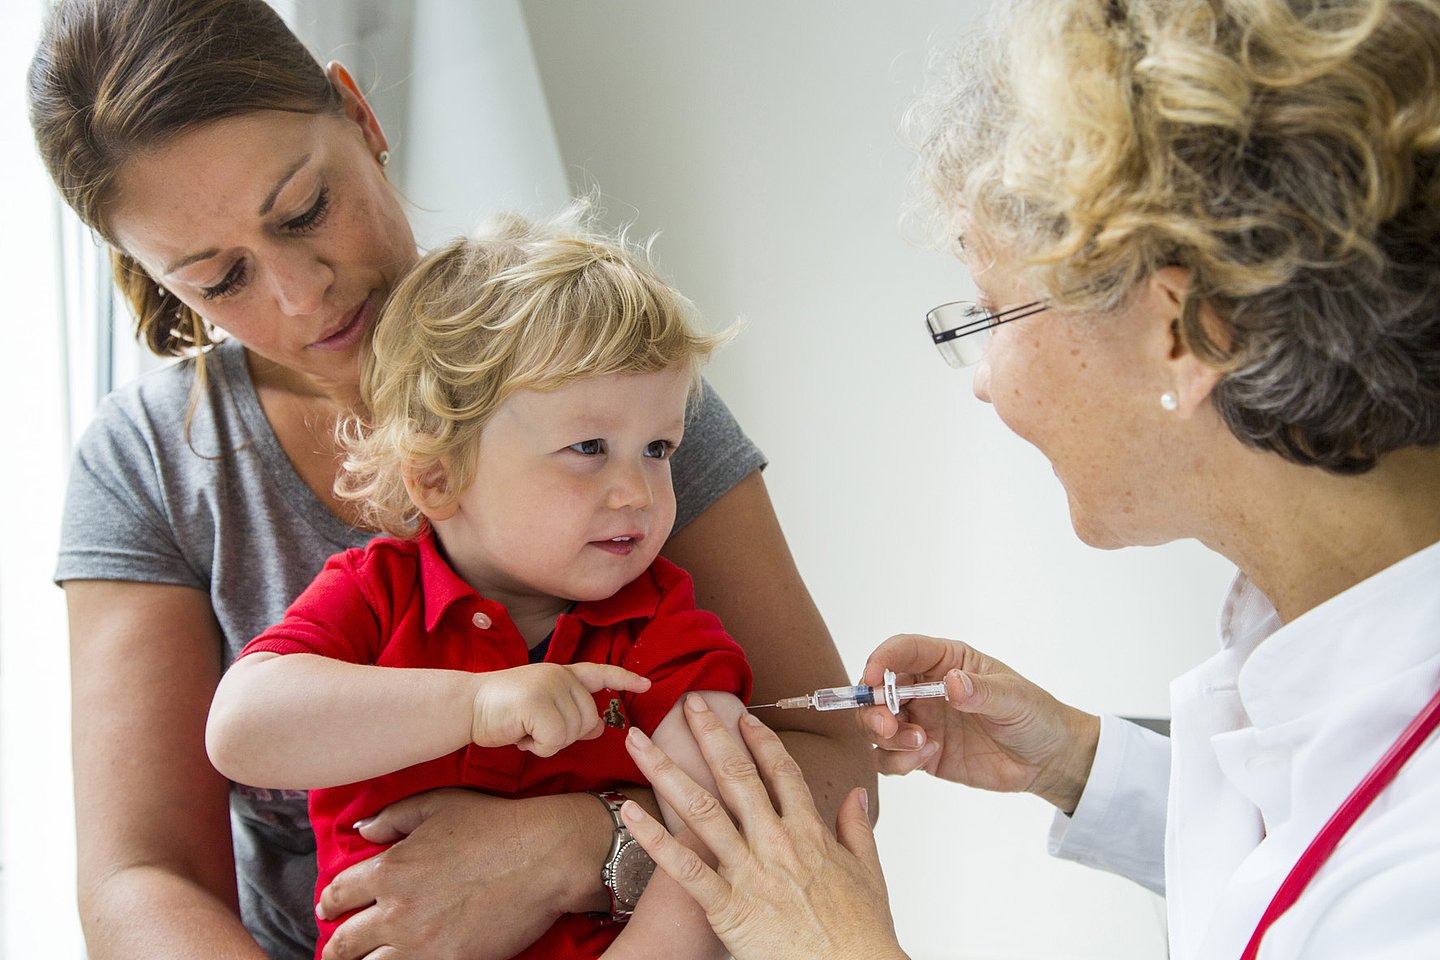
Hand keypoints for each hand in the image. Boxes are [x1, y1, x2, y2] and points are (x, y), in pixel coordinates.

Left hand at [317, 788, 608, 959]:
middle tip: (338, 949)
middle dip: (337, 946)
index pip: (337, 895)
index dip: (329, 903)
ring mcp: (421, 944)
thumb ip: (393, 817)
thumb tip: (362, 830)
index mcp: (389, 870)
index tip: (329, 908)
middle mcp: (396, 911)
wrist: (544, 856)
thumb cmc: (495, 824)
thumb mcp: (439, 805)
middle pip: (344, 943)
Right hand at [472, 662, 650, 756]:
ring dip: (548, 742)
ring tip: (524, 728)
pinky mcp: (540, 704)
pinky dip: (538, 748)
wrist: (465, 705)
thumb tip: (599, 726)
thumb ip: (570, 711)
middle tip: (534, 728)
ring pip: (573, 733)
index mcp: (562, 673)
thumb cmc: (502, 710)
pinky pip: (555, 741)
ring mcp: (551, 687)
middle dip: (564, 734)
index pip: (600, 673)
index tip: (646, 685)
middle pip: (589, 720)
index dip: (625, 680)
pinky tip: (521, 736)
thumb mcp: (541, 707)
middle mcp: (560, 676)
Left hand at [621, 697, 907, 959]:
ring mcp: (749, 870)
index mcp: (810, 831)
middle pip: (736, 775)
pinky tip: (630, 811)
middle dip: (708, 734)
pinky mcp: (726, 904)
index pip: (781, 771)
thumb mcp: (869, 873)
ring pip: (701, 808)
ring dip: (666, 770)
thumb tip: (855, 793)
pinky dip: (654, 837)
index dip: (759, 740)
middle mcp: (776, 841)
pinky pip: (683, 866)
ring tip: (638, 743)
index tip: (741, 716)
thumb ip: (857, 828)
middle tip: (687, 702)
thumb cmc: (861, 931)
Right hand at [858, 634, 1098, 811]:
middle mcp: (925, 688)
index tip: (872, 678)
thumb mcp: (1014, 698)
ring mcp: (921, 721)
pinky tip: (927, 758)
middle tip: (888, 727)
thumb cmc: (1035, 716)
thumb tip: (952, 682)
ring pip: (877, 725)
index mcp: (945, 661)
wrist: (1047, 760)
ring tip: (920, 746)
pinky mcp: (922, 753)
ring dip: (885, 737)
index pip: (902, 651)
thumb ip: (981, 691)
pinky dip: (897, 761)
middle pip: (878, 691)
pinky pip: (890, 757)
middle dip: (874, 708)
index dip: (881, 660)